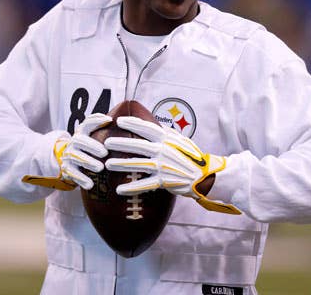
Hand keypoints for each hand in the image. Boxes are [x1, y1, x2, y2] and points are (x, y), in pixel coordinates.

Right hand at [22, 113, 111, 189]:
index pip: (87, 123)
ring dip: (88, 162)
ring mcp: (69, 156)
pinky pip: (73, 174)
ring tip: (100, 168)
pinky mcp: (67, 169)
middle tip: (104, 153)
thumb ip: (103, 130)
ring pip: (76, 158)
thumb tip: (119, 122)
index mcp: (81, 133)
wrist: (67, 161)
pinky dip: (81, 179)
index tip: (109, 120)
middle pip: (80, 141)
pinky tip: (90, 184)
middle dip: (92, 146)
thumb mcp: (92, 137)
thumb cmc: (87, 148)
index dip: (97, 120)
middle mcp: (74, 143)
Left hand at [104, 116, 240, 214]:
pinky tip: (119, 190)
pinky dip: (131, 188)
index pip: (147, 128)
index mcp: (167, 139)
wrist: (204, 175)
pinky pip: (144, 184)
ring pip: (137, 164)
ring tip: (107, 165)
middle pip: (137, 145)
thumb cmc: (191, 157)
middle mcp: (163, 150)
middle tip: (105, 143)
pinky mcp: (164, 180)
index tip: (119, 121)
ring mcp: (163, 166)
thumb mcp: (181, 141)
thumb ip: (166, 134)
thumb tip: (154, 125)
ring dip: (121, 164)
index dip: (132, 123)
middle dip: (120, 143)